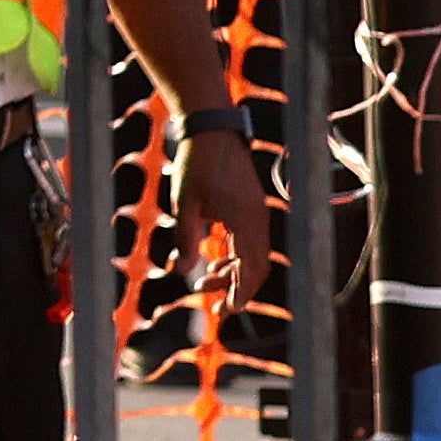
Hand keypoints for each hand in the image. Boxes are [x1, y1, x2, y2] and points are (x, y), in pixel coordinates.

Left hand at [165, 121, 272, 301]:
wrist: (211, 130)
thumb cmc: (197, 163)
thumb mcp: (184, 202)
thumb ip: (186, 237)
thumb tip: (182, 271)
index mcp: (246, 220)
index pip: (252, 267)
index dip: (242, 291)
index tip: (230, 310)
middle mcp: (258, 218)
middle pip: (257, 265)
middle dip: (238, 288)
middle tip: (218, 307)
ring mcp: (256, 212)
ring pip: (252, 254)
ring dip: (232, 272)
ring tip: (205, 284)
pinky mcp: (250, 207)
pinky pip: (248, 241)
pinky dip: (234, 256)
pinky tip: (214, 264)